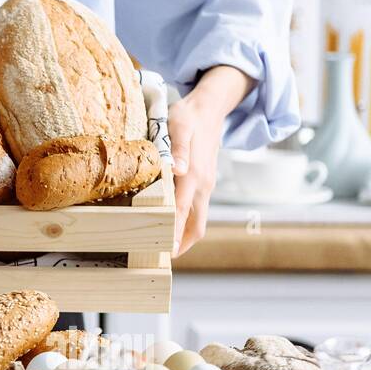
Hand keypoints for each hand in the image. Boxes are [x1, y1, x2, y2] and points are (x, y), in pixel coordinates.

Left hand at [167, 66, 254, 256]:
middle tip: (161, 261)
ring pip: (198, 220)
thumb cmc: (188, 117)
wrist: (209, 108)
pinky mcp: (204, 182)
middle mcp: (202, 186)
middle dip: (181, 244)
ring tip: (164, 250)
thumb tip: (177, 169)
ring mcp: (205, 185)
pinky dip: (186, 223)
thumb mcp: (178, 126)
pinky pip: (196, 209)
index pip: (181, 212)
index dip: (173, 234)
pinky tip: (171, 225)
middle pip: (196, 225)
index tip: (164, 253)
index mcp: (194, 176)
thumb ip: (177, 149)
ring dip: (184, 236)